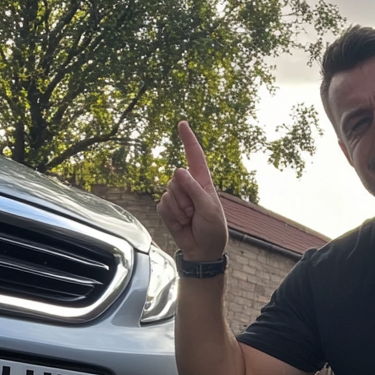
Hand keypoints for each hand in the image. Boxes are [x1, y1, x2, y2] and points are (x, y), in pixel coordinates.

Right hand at [157, 121, 228, 262]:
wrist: (203, 250)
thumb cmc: (213, 229)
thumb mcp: (208, 208)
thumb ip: (193, 189)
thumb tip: (178, 170)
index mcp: (202, 182)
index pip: (194, 156)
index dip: (188, 139)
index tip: (182, 124)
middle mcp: (188, 186)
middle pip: (176, 179)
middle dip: (184, 197)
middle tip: (194, 212)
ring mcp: (177, 198)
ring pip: (168, 193)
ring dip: (179, 209)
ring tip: (190, 219)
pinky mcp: (168, 209)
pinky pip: (162, 206)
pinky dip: (171, 216)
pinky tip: (181, 223)